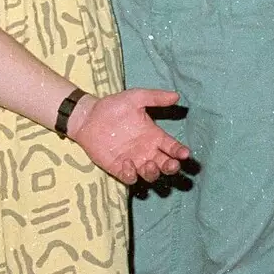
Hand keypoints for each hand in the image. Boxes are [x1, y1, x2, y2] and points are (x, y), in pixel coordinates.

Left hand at [67, 88, 189, 184]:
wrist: (88, 116)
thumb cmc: (113, 106)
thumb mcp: (135, 97)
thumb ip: (155, 97)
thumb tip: (176, 96)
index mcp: (154, 136)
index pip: (172, 147)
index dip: (180, 152)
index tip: (185, 153)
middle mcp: (147, 151)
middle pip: (165, 165)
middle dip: (172, 167)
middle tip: (173, 164)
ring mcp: (134, 161)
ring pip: (150, 175)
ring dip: (154, 173)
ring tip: (150, 164)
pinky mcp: (119, 168)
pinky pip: (130, 177)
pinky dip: (132, 174)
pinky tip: (127, 163)